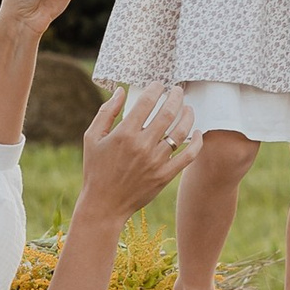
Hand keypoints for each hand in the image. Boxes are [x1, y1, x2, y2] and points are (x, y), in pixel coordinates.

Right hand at [74, 82, 200, 224]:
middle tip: (177, 90)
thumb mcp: (92, 138)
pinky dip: (196, 142)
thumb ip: (106, 112)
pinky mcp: (165, 175)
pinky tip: (197, 132)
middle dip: (175, 96)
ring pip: (181, 131)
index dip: (156, 89)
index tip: (158, 85)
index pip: (147, 102)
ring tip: (188, 108)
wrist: (104, 204)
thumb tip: (121, 90)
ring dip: (188, 115)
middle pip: (168, 112)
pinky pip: (188, 155)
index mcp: (124, 134)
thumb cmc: (96, 169)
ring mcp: (156, 161)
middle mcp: (142, 145)